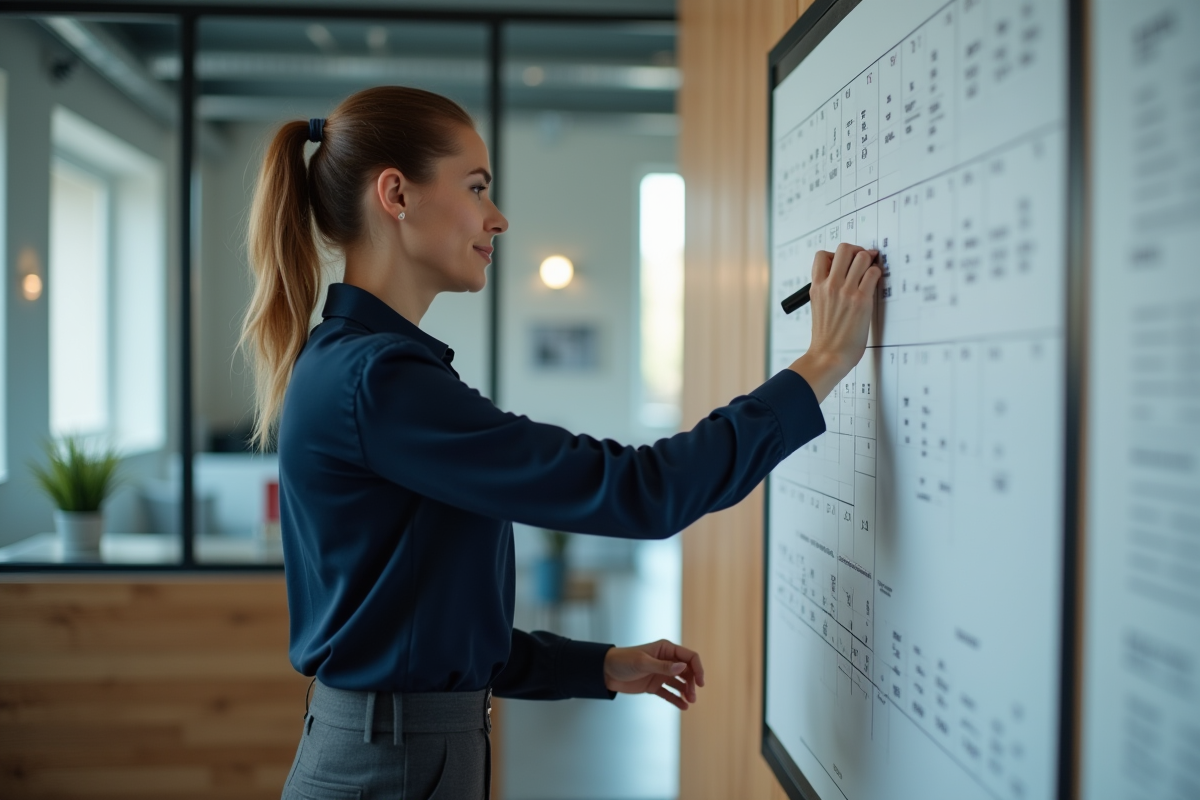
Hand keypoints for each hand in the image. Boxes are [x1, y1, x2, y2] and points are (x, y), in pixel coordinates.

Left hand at [603, 639, 704, 709]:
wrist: (605, 672)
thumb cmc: (623, 661)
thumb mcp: (643, 663)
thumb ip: (663, 666)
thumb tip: (683, 667)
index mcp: (666, 649)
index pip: (689, 657)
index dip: (698, 668)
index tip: (701, 683)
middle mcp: (666, 660)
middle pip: (687, 671)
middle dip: (692, 683)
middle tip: (693, 697)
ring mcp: (661, 674)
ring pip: (680, 683)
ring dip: (686, 692)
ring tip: (689, 702)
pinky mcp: (654, 686)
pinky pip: (669, 693)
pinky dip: (677, 699)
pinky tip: (683, 707)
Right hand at [790, 243, 880, 401]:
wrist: (828, 356)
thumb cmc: (825, 337)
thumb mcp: (818, 307)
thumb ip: (826, 290)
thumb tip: (842, 276)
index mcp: (816, 287)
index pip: (823, 255)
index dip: (836, 255)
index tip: (844, 263)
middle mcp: (830, 285)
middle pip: (844, 248)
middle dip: (856, 250)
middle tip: (862, 260)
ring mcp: (845, 292)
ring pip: (861, 257)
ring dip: (869, 260)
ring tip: (870, 271)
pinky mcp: (861, 300)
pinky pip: (873, 273)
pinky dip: (876, 273)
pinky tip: (875, 283)